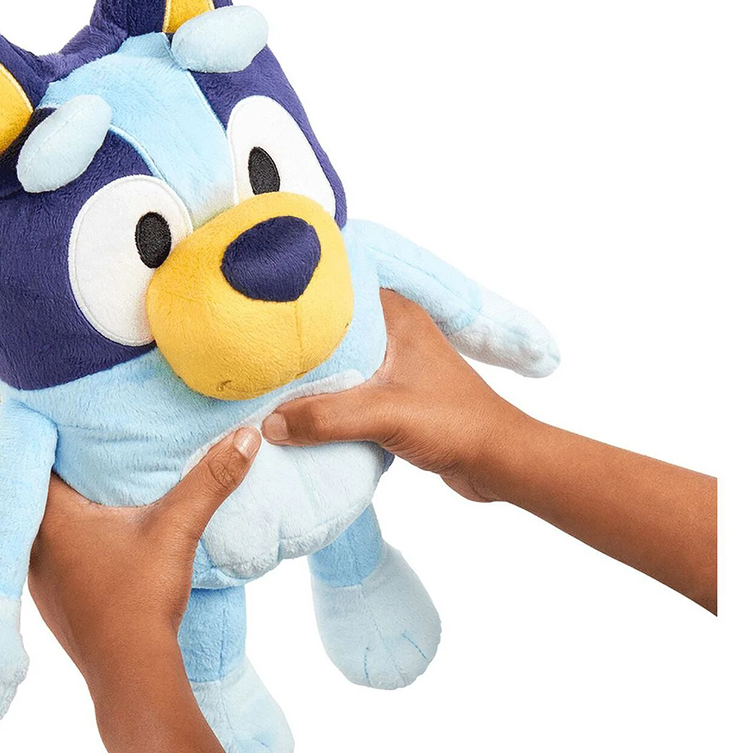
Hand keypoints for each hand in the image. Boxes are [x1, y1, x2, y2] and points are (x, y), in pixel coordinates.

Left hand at [28, 428, 260, 694]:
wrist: (131, 677)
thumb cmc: (140, 599)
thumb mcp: (176, 529)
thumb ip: (210, 479)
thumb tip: (248, 436)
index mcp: (47, 517)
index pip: (21, 448)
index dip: (24, 412)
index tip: (34, 383)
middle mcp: (30, 543)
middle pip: (27, 479)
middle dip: (48, 448)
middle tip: (69, 412)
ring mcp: (38, 574)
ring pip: (37, 514)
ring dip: (55, 489)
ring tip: (83, 459)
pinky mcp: (54, 595)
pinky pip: (50, 541)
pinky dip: (65, 521)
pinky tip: (95, 518)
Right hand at [262, 290, 524, 501]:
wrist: (497, 460)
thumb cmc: (453, 423)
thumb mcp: (383, 414)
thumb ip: (325, 418)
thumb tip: (268, 425)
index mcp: (396, 315)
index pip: (337, 291)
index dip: (300, 299)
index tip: (260, 309)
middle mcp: (396, 331)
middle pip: (333, 331)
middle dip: (298, 344)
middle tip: (254, 354)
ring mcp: (397, 363)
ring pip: (341, 362)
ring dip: (312, 377)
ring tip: (268, 383)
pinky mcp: (396, 393)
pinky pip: (350, 388)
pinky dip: (328, 399)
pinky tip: (299, 412)